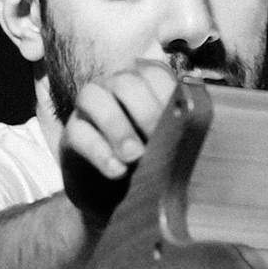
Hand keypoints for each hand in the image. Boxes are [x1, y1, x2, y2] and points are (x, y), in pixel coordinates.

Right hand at [59, 59, 178, 220]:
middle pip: (126, 82)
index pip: (155, 74)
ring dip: (117, 126)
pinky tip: (116, 170)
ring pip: (93, 97)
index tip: (184, 121)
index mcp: (142, 84)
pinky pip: (79, 133)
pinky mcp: (70, 134)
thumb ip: (181, 134)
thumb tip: (197, 135)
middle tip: (160, 140)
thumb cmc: (148, 162)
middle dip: (146, 111)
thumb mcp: (169, 147)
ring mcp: (88, 108)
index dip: (169, 93)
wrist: (113, 194)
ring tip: (134, 155)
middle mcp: (113, 87)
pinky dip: (99, 151)